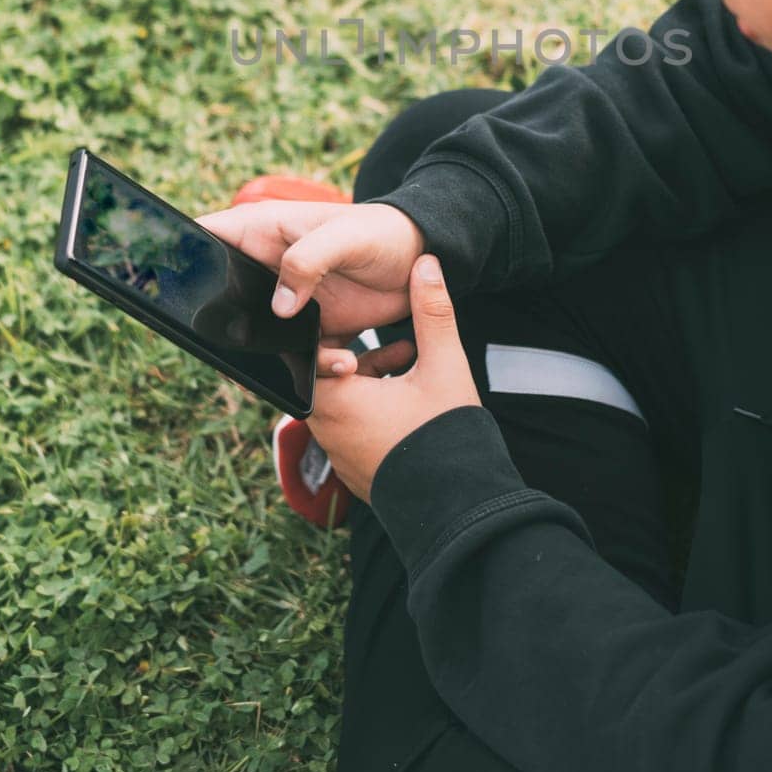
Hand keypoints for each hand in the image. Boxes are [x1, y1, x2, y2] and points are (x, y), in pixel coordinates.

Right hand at [195, 199, 425, 370]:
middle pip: (223, 296)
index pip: (208, 237)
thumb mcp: (347, 236)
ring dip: (273, 353)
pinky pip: (295, 353)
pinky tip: (342, 362)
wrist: (423, 257)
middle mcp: (268, 266)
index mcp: (266, 230)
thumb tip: (277, 306)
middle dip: (224, 324)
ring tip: (316, 357)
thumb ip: (308, 261)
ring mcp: (287, 299)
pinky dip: (313, 364)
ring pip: (257, 334)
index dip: (183, 257)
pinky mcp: (310, 326)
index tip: (174, 288)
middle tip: (237, 348)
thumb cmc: (383, 231)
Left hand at [304, 254, 480, 502]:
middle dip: (354, 344)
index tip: (351, 304)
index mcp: (337, 400)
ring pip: (340, 395)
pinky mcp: (354, 466)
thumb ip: (432, 311)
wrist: (460, 509)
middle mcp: (327, 428)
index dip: (332, 322)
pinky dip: (370, 399)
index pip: (311, 348)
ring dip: (366, 372)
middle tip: (380, 322)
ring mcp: (339, 451)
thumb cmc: (446, 437)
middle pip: (326, 370)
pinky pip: (350, 421)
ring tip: (406, 353)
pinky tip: (408, 386)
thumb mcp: (443, 365)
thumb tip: (427, 262)